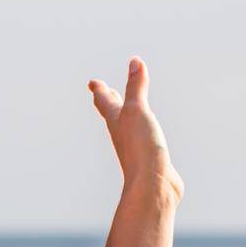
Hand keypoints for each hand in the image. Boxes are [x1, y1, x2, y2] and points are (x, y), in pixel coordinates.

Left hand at [88, 56, 184, 204]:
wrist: (152, 185)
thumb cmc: (141, 148)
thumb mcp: (137, 110)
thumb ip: (136, 87)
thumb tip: (135, 61)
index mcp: (117, 122)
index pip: (105, 101)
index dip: (100, 90)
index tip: (93, 82)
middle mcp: (123, 135)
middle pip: (113, 114)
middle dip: (109, 101)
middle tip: (103, 92)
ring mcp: (137, 148)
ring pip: (129, 128)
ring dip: (127, 116)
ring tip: (129, 110)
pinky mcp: (151, 158)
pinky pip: (145, 140)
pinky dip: (145, 132)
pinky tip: (150, 134)